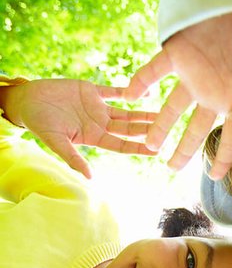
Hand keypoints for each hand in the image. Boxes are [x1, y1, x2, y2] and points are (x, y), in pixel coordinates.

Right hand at [0, 79, 156, 177]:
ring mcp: (98, 107)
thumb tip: (90, 177)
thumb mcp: (55, 142)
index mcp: (93, 137)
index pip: (121, 144)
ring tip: (164, 112)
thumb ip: (73, 157)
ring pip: (126, 111)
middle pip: (128, 128)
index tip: (156, 150)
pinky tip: (146, 91)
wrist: (27, 100)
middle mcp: (99, 123)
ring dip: (143, 113)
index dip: (138, 147)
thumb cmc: (39, 123)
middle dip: (147, 129)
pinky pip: (114, 91)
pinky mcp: (92, 91)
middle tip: (168, 129)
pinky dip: (128, 90)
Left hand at [125, 11, 231, 176]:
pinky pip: (155, 69)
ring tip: (147, 145)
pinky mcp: (177, 53)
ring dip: (159, 124)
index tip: (216, 177)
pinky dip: (140, 80)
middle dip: (184, 149)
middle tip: (170, 168)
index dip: (224, 155)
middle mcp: (213, 92)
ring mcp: (193, 75)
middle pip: (196, 128)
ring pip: (172, 106)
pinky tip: (128, 93)